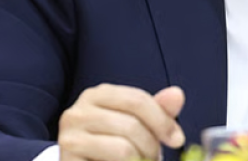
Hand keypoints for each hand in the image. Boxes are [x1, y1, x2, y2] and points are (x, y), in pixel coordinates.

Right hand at [59, 84, 185, 160]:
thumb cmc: (113, 147)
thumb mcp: (138, 125)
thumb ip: (157, 111)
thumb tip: (177, 94)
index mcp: (98, 95)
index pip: (137, 100)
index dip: (163, 120)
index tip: (177, 139)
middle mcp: (78, 110)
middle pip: (132, 124)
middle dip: (151, 145)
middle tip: (154, 157)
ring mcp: (70, 135)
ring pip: (123, 147)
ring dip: (140, 160)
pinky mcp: (69, 156)